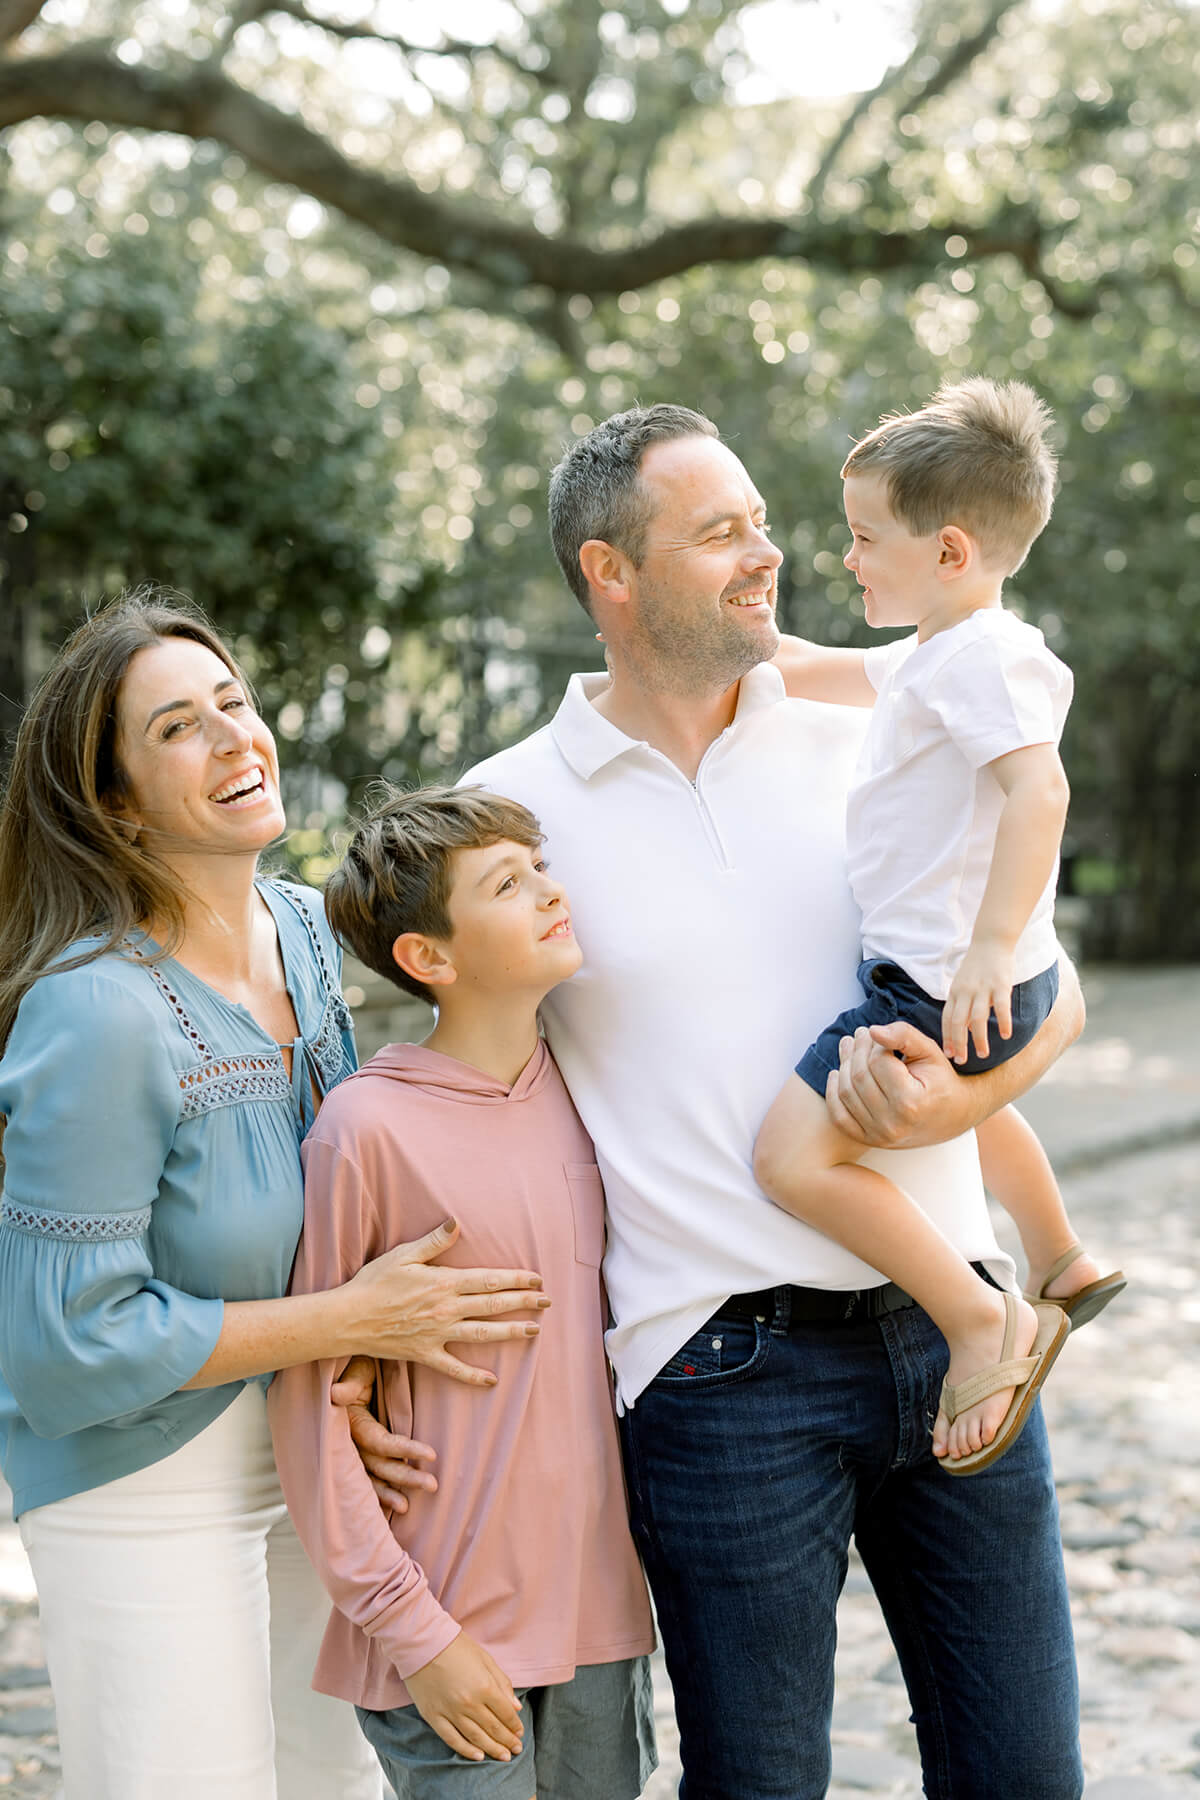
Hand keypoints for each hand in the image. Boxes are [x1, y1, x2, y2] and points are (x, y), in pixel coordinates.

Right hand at [331, 1357, 436, 1513]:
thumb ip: (351, 1383)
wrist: (351, 1364)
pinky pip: (366, 1478)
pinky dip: (377, 1493)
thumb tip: (336, 1395)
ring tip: (407, 1508)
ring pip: (371, 1476)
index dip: (404, 1448)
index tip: (432, 1454)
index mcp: (350, 1421)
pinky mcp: (357, 1453)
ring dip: (390, 1492)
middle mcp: (348, 1440)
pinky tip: (393, 1507)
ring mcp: (351, 1450)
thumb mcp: (357, 1367)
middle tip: (433, 1485)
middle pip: (377, 1464)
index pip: (379, 1441)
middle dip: (404, 1476)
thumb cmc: (359, 1362)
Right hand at [337, 1218, 549, 1380]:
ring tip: (534, 1331)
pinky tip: (492, 1380)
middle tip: (547, 1302)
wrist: (348, 1318)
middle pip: (493, 1305)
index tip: (537, 1278)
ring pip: (482, 1334)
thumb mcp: (403, 1254)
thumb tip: (457, 1222)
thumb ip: (434, 1241)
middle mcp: (446, 1310)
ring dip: (511, 1333)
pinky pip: (454, 1368)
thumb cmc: (374, 1283)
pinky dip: (473, 1375)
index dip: (516, 1279)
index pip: (489, 1280)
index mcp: (444, 1283)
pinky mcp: (425, 1354)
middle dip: (523, 1302)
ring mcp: (438, 1334)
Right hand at [405, 1631, 522, 1763]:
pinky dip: (466, 1751)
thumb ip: (502, 1683)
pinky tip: (478, 1757)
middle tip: (517, 1750)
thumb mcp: (485, 1658)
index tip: (520, 1733)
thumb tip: (515, 1707)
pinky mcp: (434, 1717)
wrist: (421, 1643)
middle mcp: (469, 1703)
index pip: (506, 1713)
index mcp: (484, 1686)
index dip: (515, 1725)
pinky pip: (452, 1739)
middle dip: (508, 1741)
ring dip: (492, 1749)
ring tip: (504, 1757)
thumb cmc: (456, 1646)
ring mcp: (450, 1712)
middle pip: (493, 1728)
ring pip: (476, 1738)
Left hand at [825, 1021, 980, 1149]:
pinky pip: (839, 1116)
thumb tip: (873, 1030)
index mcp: (911, 1103)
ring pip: (846, 1093)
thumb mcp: (929, 1051)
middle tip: (859, 1033)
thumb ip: (904, 1035)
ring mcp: (879, 1136)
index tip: (876, 1034)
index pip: (878, 1062)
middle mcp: (893, 1124)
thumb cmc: (941, 1080)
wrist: (953, 1114)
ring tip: (849, 1047)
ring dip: (843, 1065)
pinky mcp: (869, 1140)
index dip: (874, 1043)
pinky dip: (833, 1093)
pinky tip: (837, 1073)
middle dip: (857, 1050)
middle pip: (859, 1077)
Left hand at [942, 941, 1014, 1064]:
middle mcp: (965, 991)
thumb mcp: (963, 985)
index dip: (947, 1038)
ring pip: (978, 1018)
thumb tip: (967, 1030)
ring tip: (982, 1055)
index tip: (949, 1055)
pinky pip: (1001, 1006)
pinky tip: (1006, 1036)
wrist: (991, 940)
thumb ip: (963, 1005)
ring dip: (979, 1038)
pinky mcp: (1000, 984)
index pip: (947, 1019)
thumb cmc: (977, 966)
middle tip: (961, 1061)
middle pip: (958, 1022)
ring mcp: (982, 988)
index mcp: (955, 992)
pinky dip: (1003, 1022)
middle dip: (958, 1043)